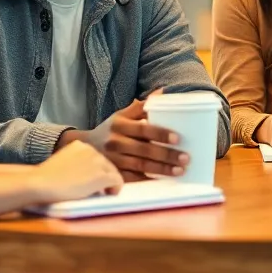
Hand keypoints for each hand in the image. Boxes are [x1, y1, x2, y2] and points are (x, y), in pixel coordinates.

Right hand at [33, 140, 123, 201]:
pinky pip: (118, 181)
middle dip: (104, 178)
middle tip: (100, 191)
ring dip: (109, 184)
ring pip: (114, 173)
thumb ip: (76, 165)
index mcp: (80, 144)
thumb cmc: (44, 179)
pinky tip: (107, 195)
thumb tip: (89, 177)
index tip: (91, 182)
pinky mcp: (101, 175)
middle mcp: (91, 149)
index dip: (96, 171)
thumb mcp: (62, 164)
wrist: (40, 184)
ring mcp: (97, 161)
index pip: (96, 157)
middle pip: (107, 164)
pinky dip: (115, 189)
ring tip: (102, 194)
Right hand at [67, 89, 190, 179]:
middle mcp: (115, 142)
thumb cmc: (111, 130)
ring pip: (140, 166)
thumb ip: (141, 106)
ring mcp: (113, 160)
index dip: (160, 134)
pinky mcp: (112, 174)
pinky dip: (148, 180)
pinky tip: (162, 181)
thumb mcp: (122, 116)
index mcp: (119, 125)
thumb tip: (163, 92)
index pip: (143, 129)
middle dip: (166, 155)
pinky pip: (133, 178)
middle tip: (186, 158)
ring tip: (180, 171)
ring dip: (162, 169)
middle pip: (144, 150)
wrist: (85, 148)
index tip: (177, 138)